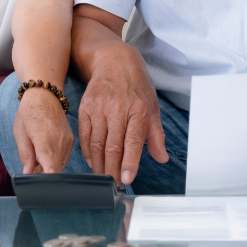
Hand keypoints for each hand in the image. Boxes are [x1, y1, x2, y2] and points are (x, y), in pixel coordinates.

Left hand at [14, 87, 73, 173]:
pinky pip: (64, 157)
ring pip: (60, 165)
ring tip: (36, 163)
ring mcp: (67, 142)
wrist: (45, 95)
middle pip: (55, 171)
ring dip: (49, 168)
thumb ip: (25, 155)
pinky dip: (55, 160)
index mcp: (45, 141)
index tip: (38, 185)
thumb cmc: (29, 113)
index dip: (46, 181)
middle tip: (31, 173)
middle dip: (43, 176)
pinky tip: (45, 156)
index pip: (52, 170)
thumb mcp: (20, 133)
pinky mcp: (71, 140)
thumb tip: (28, 174)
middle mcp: (60, 143)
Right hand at [78, 46, 167, 185]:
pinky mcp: (86, 107)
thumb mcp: (152, 106)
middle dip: (113, 169)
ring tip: (104, 177)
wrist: (114, 61)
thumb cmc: (136, 85)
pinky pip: (85, 135)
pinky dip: (88, 151)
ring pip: (97, 143)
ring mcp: (99, 108)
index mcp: (138, 110)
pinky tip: (93, 161)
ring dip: (99, 164)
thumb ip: (156, 134)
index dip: (129, 163)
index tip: (127, 179)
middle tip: (114, 184)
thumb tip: (161, 157)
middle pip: (113, 146)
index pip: (132, 142)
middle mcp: (118, 109)